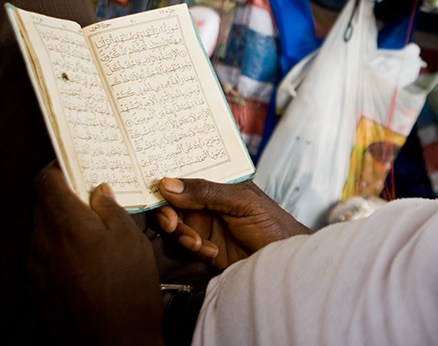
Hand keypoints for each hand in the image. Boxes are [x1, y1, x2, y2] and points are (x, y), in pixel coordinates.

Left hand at [30, 164, 163, 345]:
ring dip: (64, 225)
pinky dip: (61, 249)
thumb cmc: (128, 290)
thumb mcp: (130, 239)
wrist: (115, 341)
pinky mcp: (37, 287)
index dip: (60, 168)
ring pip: (44, 231)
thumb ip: (110, 209)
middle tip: (94, 198)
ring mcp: (36, 267)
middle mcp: (43, 242)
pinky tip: (88, 260)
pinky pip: (45, 256)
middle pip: (44, 205)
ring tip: (96, 233)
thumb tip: (99, 192)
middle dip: (67, 198)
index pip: (45, 181)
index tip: (77, 166)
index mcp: (66, 223)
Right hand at [156, 178, 311, 268]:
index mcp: (220, 183)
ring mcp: (206, 223)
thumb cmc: (274, 225)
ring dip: (183, 234)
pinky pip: (184, 245)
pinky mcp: (204, 245)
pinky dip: (192, 249)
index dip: (169, 180)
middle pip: (173, 201)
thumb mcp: (242, 202)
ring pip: (176, 224)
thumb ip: (207, 193)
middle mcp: (209, 201)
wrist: (281, 264)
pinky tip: (211, 252)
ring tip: (199, 243)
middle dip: (169, 213)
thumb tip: (169, 184)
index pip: (188, 174)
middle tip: (174, 224)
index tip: (156, 190)